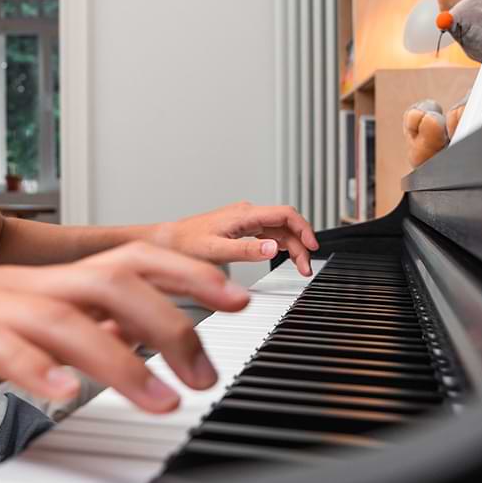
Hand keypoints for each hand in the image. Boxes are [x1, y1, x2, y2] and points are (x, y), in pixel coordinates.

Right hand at [0, 243, 248, 414]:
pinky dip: (36, 371)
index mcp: (44, 282)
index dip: (189, 274)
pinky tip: (63, 396)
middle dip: (172, 322)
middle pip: (112, 282)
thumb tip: (141, 339)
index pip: (131, 260)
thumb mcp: (21, 335)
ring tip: (159, 399)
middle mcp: (23, 285)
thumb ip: (77, 332)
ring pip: (65, 317)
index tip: (239, 299)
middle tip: (206, 372)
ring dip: (120, 359)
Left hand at [152, 200, 320, 274]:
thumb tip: (272, 247)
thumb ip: (246, 249)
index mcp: (244, 214)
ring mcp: (245, 221)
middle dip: (301, 244)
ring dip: (293, 246)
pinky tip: (286, 256)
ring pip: (279, 230)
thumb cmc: (185, 244)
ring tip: (300, 267)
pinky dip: (282, 245)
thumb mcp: (216, 250)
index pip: (285, 214)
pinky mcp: (242, 229)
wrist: (168, 241)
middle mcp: (247, 214)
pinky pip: (269, 233)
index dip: (303, 228)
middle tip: (306, 268)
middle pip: (286, 224)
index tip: (313, 246)